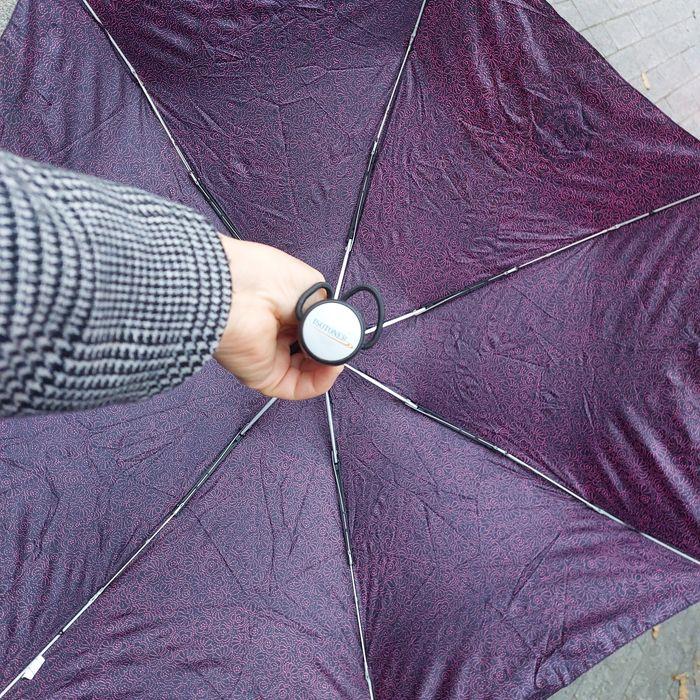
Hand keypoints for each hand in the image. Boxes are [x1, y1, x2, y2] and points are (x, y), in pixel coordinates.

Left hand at [214, 235, 342, 399]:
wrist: (239, 291)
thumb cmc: (266, 278)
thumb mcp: (311, 286)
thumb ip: (326, 311)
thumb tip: (337, 330)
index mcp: (284, 311)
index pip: (313, 330)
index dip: (330, 332)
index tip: (343, 328)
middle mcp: (276, 335)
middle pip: (313, 353)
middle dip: (331, 349)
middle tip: (342, 341)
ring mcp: (270, 358)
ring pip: (309, 373)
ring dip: (329, 365)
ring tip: (337, 350)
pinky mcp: (265, 378)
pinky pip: (300, 387)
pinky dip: (321, 381)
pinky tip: (332, 366)